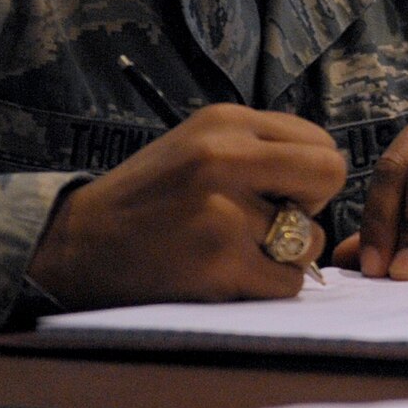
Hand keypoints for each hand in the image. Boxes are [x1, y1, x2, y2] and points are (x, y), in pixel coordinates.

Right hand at [27, 104, 345, 308]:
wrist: (78, 243)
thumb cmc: (148, 196)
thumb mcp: (198, 143)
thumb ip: (258, 147)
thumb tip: (325, 174)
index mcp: (224, 121)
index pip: (319, 140)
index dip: (309, 173)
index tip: (280, 190)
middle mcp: (225, 157)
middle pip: (328, 175)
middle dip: (312, 204)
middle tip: (277, 219)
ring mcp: (223, 211)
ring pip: (311, 238)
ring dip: (288, 254)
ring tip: (245, 250)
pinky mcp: (219, 262)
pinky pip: (287, 281)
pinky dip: (269, 285)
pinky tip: (233, 275)